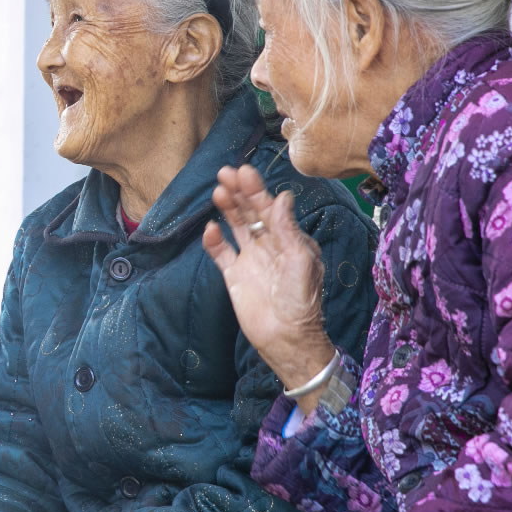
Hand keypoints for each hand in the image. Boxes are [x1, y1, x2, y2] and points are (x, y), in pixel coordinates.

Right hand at [202, 165, 333, 405]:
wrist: (286, 339)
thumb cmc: (301, 301)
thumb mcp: (301, 262)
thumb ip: (288, 230)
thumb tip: (282, 197)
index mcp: (289, 240)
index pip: (271, 208)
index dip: (258, 190)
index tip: (245, 172)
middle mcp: (268, 245)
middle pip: (251, 212)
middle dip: (240, 192)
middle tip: (226, 172)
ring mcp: (250, 259)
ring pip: (236, 225)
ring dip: (227, 208)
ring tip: (217, 190)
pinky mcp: (234, 275)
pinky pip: (221, 252)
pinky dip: (213, 239)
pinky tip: (210, 228)